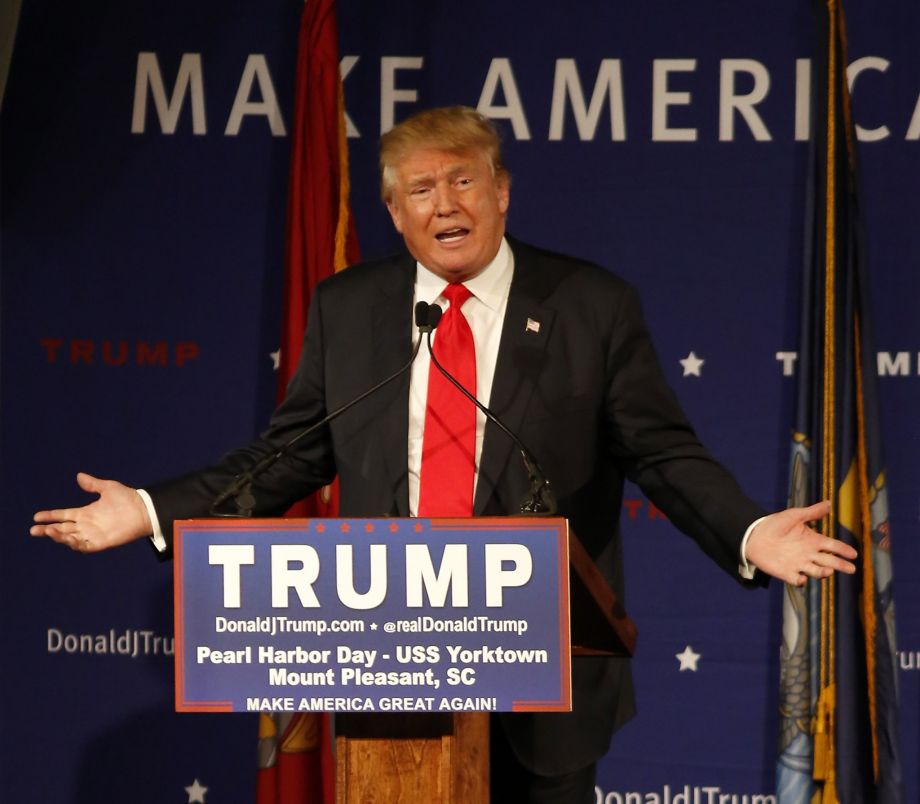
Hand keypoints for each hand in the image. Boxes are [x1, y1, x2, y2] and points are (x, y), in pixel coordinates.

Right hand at [31, 472, 152, 552]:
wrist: (144, 509)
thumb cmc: (128, 498)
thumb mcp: (108, 488)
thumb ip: (92, 484)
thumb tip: (78, 476)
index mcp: (86, 513)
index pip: (63, 515)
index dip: (50, 515)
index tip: (37, 516)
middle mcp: (87, 525)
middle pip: (62, 529)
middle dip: (47, 529)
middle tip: (34, 529)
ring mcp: (93, 534)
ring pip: (70, 538)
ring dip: (59, 536)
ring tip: (48, 531)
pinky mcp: (101, 543)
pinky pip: (84, 546)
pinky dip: (75, 544)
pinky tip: (67, 539)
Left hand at [745, 500, 857, 585]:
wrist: (754, 535)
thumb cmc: (775, 524)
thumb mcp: (794, 515)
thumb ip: (812, 512)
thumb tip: (829, 503)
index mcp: (813, 540)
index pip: (833, 546)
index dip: (843, 550)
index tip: (854, 554)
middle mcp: (809, 554)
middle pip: (829, 561)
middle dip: (840, 565)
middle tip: (851, 568)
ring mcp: (799, 564)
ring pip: (816, 571)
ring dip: (822, 573)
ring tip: (829, 570)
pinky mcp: (786, 572)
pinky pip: (796, 579)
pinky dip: (799, 581)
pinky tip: (802, 579)